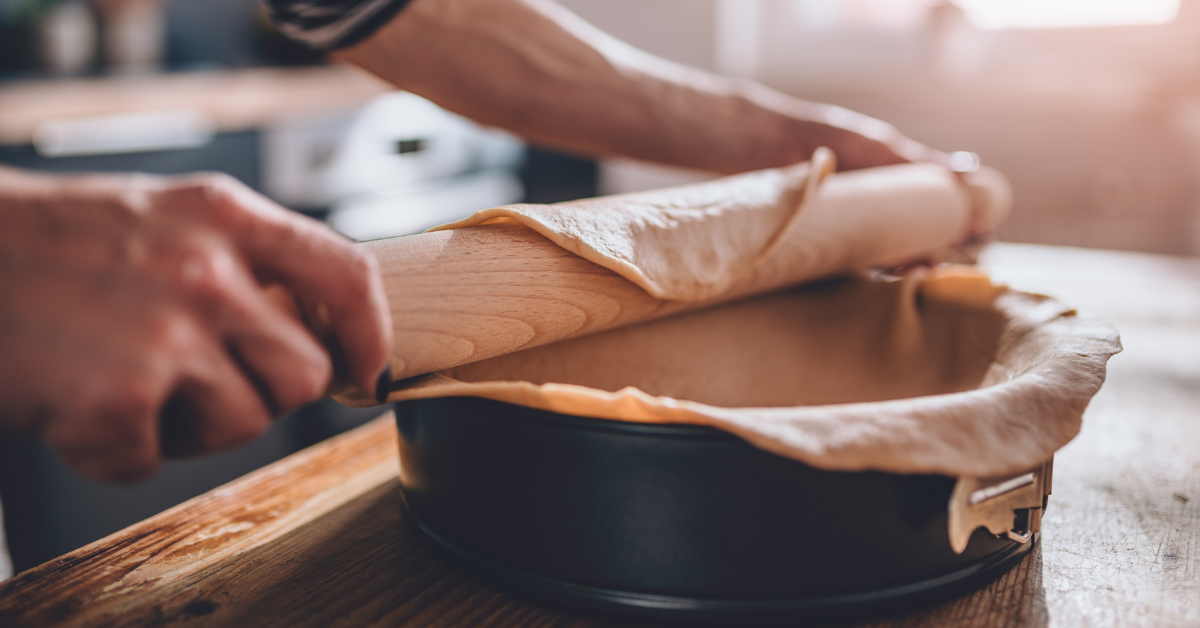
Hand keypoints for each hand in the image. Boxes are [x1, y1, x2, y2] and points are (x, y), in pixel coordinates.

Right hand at [0, 168, 391, 481]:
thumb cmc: (52, 241)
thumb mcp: (168, 217)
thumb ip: (246, 259)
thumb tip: (320, 328)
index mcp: (226, 216)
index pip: (348, 277)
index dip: (370, 336)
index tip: (365, 372)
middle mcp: (207, 271)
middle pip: (304, 374)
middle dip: (264, 394)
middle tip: (202, 379)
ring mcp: (165, 335)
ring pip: (243, 424)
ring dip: (191, 425)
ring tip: (130, 381)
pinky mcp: (117, 398)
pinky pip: (153, 460)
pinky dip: (117, 449)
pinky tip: (79, 402)